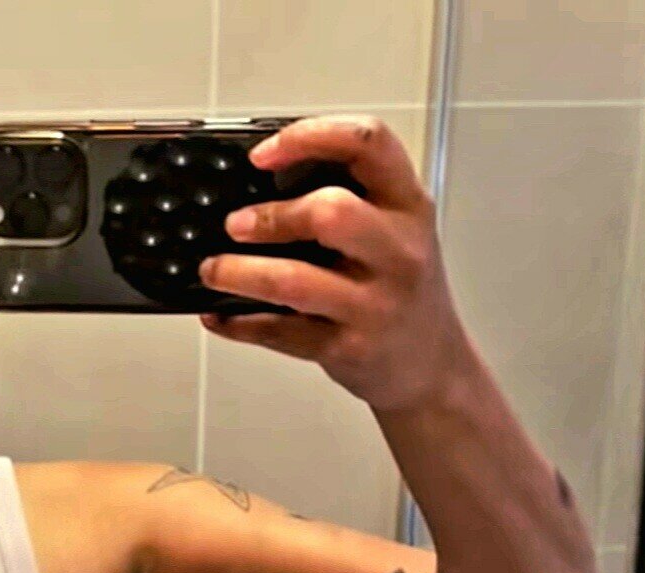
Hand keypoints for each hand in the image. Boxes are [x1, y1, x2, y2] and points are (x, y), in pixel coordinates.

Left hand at [198, 114, 475, 412]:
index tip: (261, 154)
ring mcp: (375, 304)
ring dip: (239, 272)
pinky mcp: (348, 348)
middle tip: (234, 224)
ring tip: (212, 269)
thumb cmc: (400, 287)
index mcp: (408, 205)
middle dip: (272, 216)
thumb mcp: (395, 229)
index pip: (369, 144)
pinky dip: (237, 323)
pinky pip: (279, 333)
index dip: (310, 137)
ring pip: (293, 281)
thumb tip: (258, 182)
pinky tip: (217, 314)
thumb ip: (347, 198)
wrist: (431, 364)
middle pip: (331, 212)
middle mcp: (398, 251)